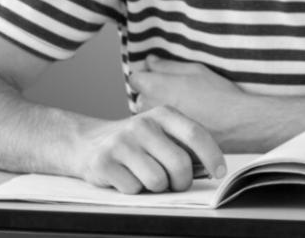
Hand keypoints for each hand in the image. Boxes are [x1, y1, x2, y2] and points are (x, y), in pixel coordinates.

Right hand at [73, 107, 224, 193]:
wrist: (85, 142)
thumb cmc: (135, 141)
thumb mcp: (160, 132)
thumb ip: (183, 144)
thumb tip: (210, 167)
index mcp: (162, 114)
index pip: (195, 134)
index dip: (212, 155)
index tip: (219, 173)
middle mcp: (142, 125)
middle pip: (179, 164)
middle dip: (182, 181)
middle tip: (177, 184)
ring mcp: (121, 143)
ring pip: (157, 180)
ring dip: (157, 187)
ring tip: (147, 177)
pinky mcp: (103, 162)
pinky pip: (133, 189)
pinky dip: (134, 190)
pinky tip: (126, 177)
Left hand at [130, 58, 254, 148]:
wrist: (235, 124)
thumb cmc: (218, 94)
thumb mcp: (195, 70)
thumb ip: (167, 65)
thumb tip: (150, 61)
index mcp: (154, 86)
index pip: (135, 78)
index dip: (148, 76)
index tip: (161, 77)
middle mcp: (148, 107)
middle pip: (141, 97)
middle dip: (153, 94)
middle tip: (177, 94)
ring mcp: (154, 127)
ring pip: (149, 115)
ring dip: (158, 112)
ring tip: (184, 110)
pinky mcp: (162, 142)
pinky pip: (159, 131)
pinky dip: (167, 128)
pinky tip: (186, 123)